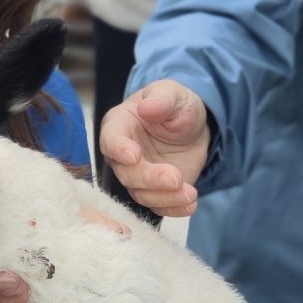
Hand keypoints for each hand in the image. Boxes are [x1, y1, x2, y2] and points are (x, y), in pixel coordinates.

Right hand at [98, 81, 208, 217]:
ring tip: (190, 194)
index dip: (120, 149)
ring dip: (165, 197)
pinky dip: (173, 208)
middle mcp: (122, 154)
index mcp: (119, 125)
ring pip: (141, 194)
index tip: (135, 156)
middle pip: (126, 173)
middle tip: (175, 178)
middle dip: (150, 178)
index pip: (111, 140)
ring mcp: (137, 175)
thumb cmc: (175, 105)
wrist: (191, 126)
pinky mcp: (154, 190)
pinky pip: (158, 205)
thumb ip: (162, 99)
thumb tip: (148, 108)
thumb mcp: (173, 94)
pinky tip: (190, 205)